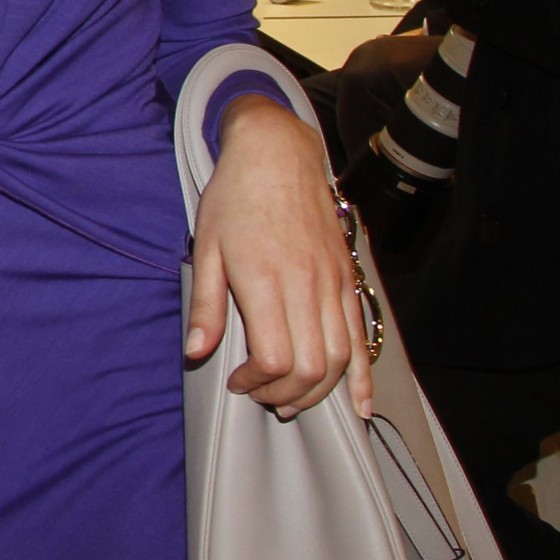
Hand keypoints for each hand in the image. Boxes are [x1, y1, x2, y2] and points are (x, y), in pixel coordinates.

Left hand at [188, 95, 372, 420]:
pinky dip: (363, 375)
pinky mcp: (349, 280)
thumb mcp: (205, 249)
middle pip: (311, 367)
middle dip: (285, 394)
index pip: (274, 358)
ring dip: (318, 392)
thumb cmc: (234, 201)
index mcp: (266, 282)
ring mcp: (334, 285)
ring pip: (341, 359)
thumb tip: (196, 352)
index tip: (237, 381)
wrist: (277, 157)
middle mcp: (307, 287)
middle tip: (261, 395)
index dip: (256, 382)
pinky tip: (360, 403)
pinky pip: (362, 337)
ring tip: (291, 400)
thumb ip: (206, 306)